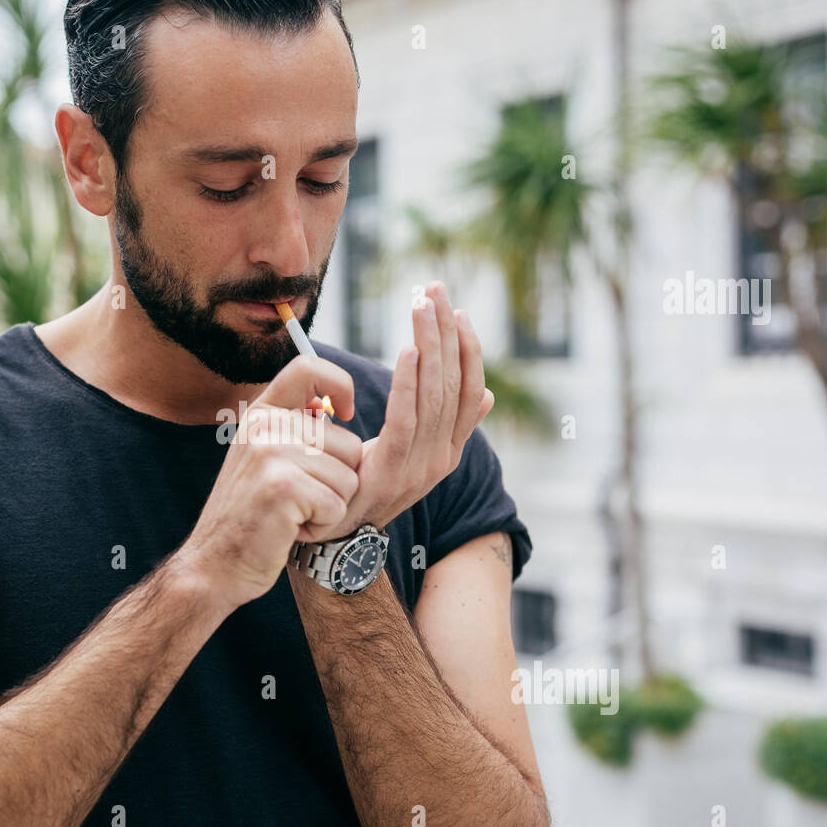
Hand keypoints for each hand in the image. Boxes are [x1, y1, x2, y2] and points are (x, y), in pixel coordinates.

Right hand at [178, 354, 364, 609]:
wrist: (214, 565)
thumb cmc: (252, 516)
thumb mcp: (265, 459)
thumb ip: (295, 430)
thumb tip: (336, 408)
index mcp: (260, 413)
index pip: (309, 368)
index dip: (340, 385)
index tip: (346, 414)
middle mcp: (263, 426)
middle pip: (350, 444)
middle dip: (337, 482)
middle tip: (296, 500)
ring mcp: (270, 454)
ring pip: (349, 478)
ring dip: (329, 508)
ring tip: (291, 515)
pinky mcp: (282, 487)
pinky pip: (337, 506)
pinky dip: (322, 527)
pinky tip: (289, 530)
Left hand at [332, 281, 493, 536]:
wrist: (338, 536)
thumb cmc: (368, 484)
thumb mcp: (410, 453)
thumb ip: (447, 425)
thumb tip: (488, 396)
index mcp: (450, 449)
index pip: (470, 390)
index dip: (468, 349)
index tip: (458, 312)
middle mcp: (442, 457)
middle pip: (452, 383)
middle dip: (445, 332)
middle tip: (435, 290)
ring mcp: (420, 466)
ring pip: (433, 395)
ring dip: (428, 344)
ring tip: (421, 306)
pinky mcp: (392, 469)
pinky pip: (406, 419)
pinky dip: (408, 382)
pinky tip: (406, 351)